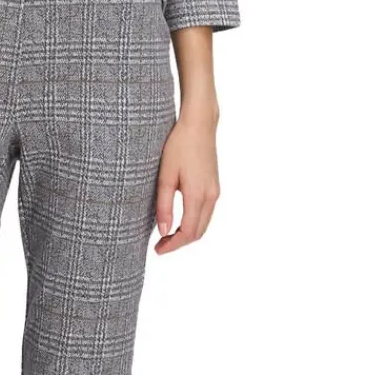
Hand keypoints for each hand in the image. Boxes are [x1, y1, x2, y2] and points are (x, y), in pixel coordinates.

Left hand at [154, 112, 220, 252]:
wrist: (199, 124)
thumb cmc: (179, 146)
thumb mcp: (165, 176)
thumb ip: (164, 206)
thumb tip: (164, 231)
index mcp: (198, 195)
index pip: (188, 232)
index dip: (173, 245)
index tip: (157, 250)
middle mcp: (211, 196)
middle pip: (199, 232)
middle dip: (180, 243)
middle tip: (159, 245)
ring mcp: (215, 191)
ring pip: (204, 224)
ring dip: (187, 234)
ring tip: (166, 235)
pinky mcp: (215, 186)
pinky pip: (206, 213)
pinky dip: (194, 223)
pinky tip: (179, 220)